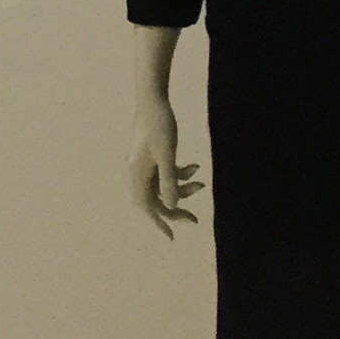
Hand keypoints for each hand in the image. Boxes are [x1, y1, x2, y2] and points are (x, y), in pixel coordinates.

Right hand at [129, 92, 198, 236]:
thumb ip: (169, 182)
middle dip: (177, 208)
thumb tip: (172, 206)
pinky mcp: (151, 156)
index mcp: (138, 175)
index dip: (160, 223)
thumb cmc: (159, 127)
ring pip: (162, 187)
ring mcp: (144, 165)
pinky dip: (179, 174)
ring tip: (202, 183)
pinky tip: (195, 167)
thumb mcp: (167, 156)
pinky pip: (164, 173)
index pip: (148, 207)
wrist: (152, 100)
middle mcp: (138, 173)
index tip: (172, 237)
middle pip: (156, 200)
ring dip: (182, 188)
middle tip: (195, 219)